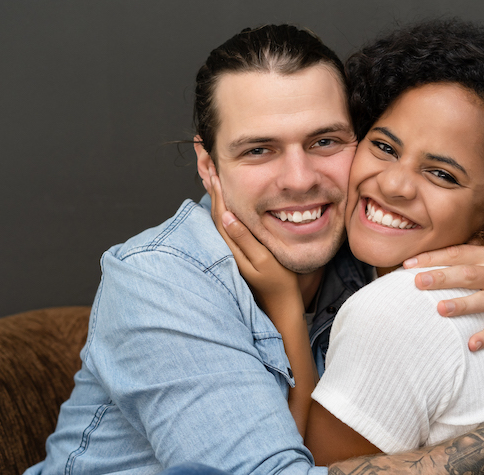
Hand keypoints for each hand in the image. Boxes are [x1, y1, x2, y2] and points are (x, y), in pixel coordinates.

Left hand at [208, 170, 301, 313]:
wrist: (279, 306)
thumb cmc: (277, 284)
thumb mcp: (263, 260)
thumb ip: (245, 239)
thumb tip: (227, 216)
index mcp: (232, 245)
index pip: (220, 210)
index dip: (217, 188)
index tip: (213, 167)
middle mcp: (228, 246)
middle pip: (215, 209)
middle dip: (210, 185)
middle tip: (204, 160)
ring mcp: (232, 249)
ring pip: (219, 215)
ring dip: (215, 194)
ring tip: (209, 173)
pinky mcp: (238, 251)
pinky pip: (226, 223)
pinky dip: (222, 207)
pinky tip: (223, 199)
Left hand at [404, 244, 483, 350]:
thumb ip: (463, 259)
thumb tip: (422, 263)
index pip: (457, 254)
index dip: (432, 258)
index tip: (408, 264)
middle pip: (467, 274)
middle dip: (442, 278)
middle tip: (418, 282)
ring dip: (462, 305)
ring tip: (441, 310)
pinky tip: (472, 344)